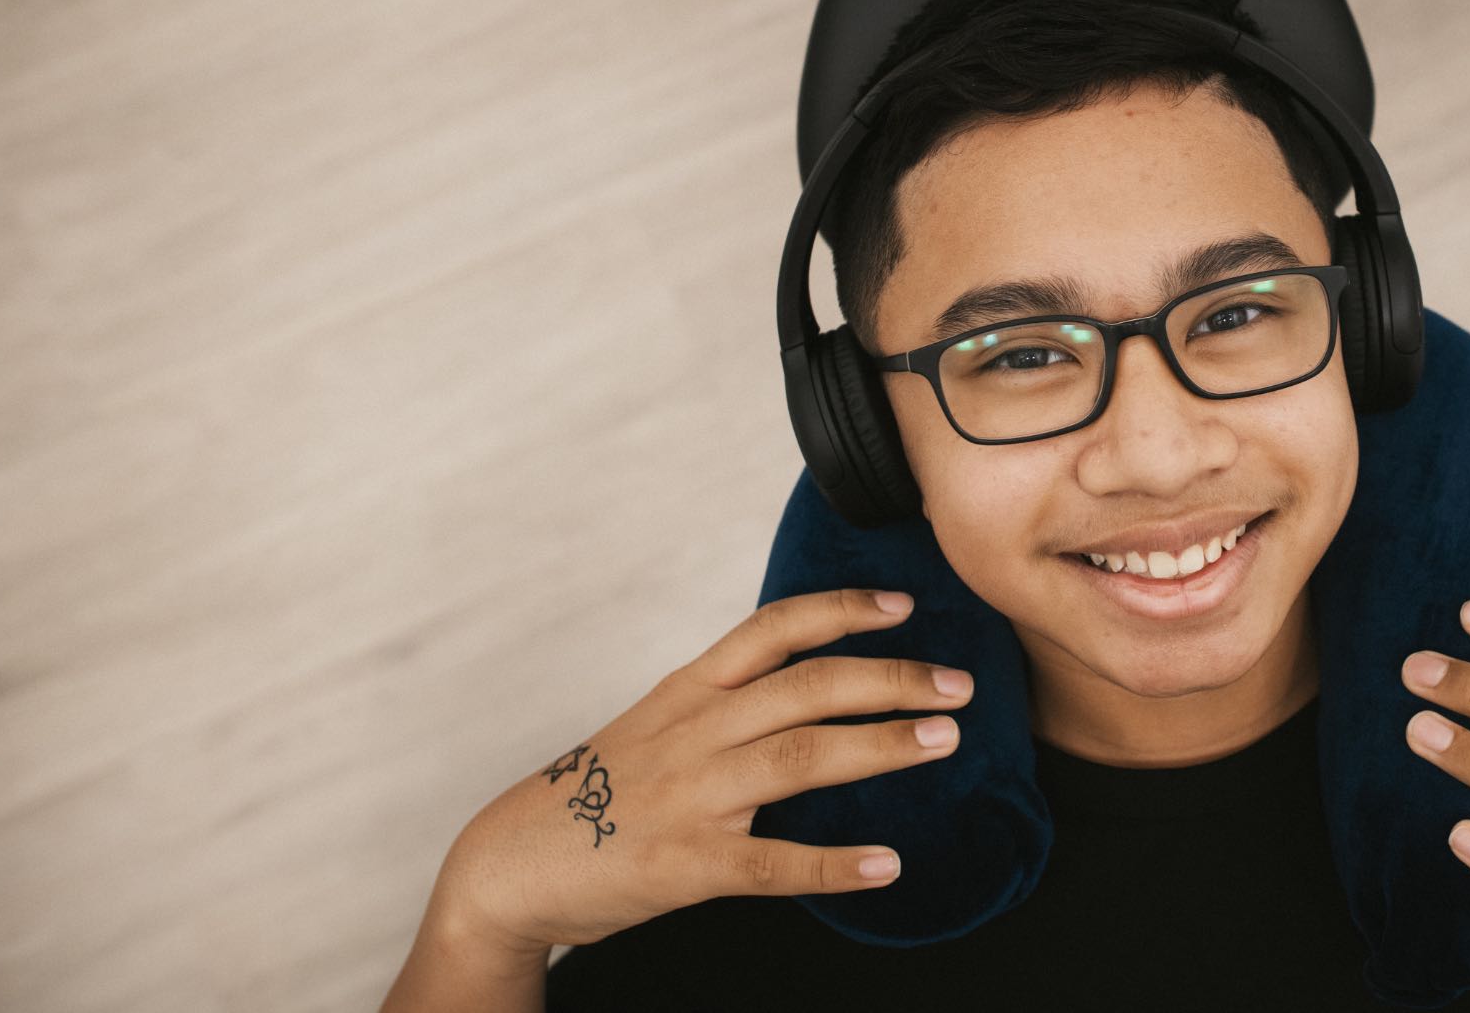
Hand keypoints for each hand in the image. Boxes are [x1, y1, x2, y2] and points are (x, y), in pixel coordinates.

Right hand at [424, 588, 969, 953]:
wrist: (511, 863)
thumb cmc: (597, 793)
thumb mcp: (656, 723)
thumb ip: (725, 701)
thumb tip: (805, 678)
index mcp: (689, 692)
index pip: (772, 631)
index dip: (840, 611)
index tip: (904, 603)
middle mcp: (695, 731)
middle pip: (807, 687)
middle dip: (889, 679)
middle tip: (958, 684)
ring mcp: (693, 796)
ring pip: (800, 758)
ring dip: (880, 745)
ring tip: (944, 740)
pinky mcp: (687, 864)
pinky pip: (773, 863)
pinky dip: (833, 863)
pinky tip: (887, 865)